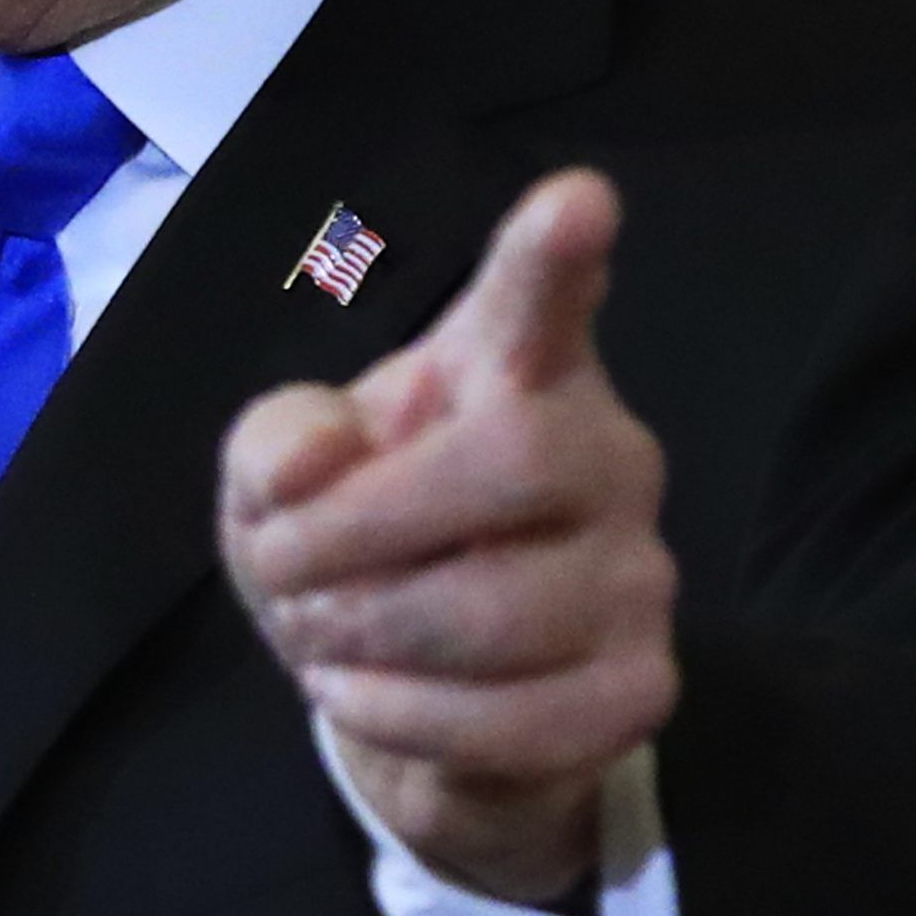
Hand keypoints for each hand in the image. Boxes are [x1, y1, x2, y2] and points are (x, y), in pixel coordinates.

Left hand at [217, 168, 676, 905]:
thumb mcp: (277, 482)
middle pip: (511, 461)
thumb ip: (276, 443)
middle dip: (361, 527)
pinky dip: (404, 717)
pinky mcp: (639, 687)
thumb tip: (310, 467)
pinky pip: (517, 717)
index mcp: (515, 367)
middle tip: (278, 564)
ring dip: (367, 635)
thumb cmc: (354, 541)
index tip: (577, 198)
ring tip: (314, 634)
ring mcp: (640, 572)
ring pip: (501, 609)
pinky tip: (360, 693)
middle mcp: (603, 451)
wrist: (406, 693)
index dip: (558, 251)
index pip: (544, 298)